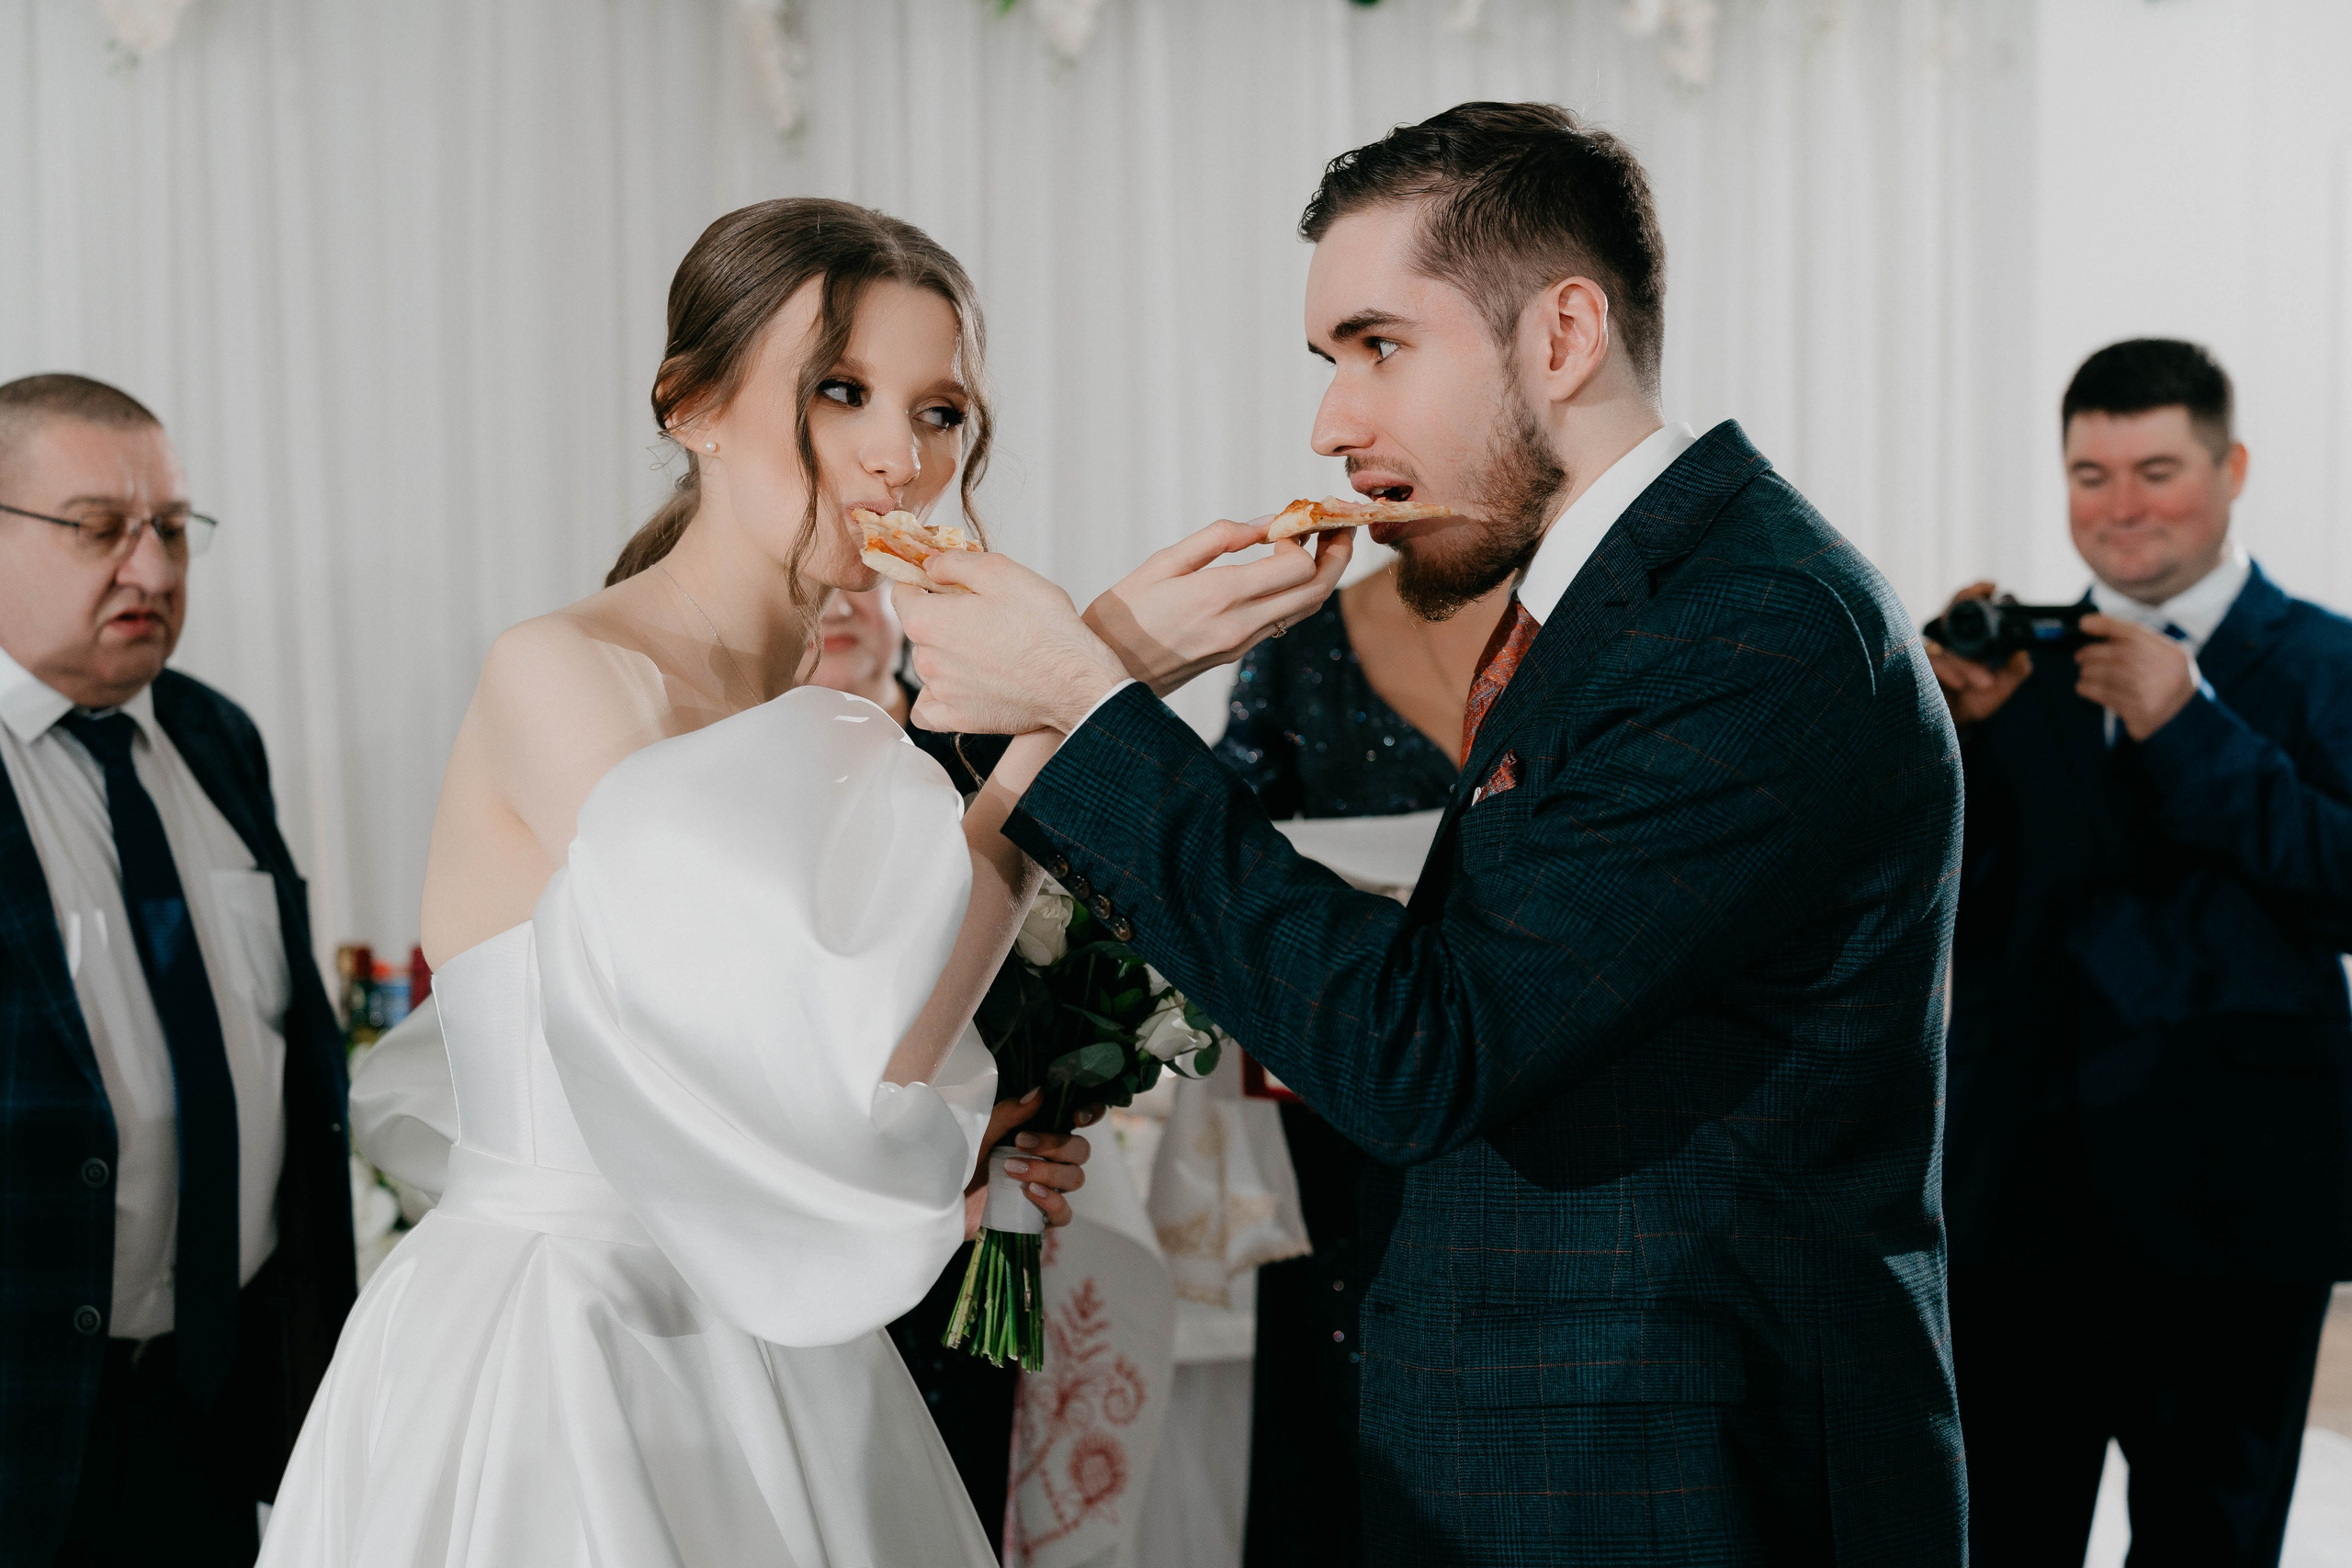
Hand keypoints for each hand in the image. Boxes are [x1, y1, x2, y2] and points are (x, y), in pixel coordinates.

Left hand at [896, 552, 1132, 734]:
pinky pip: (929, 707)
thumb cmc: (1045, 626)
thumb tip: (929, 565)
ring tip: (989, 649)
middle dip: (941, 617)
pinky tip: (962, 684)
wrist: (1076, 681)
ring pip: (929, 665)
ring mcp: (941, 693)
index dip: (922, 582)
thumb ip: (955, 563)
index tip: (945, 582)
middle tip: (983, 614)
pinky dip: (939, 695)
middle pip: (918, 629)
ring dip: (947, 653)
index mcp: (928, 620)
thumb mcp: (1002, 572)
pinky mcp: (958, 719)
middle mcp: (926, 659)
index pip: (901, 593)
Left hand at [962, 1090, 1099, 1236]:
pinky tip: (1030, 1194)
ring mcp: (1047, 1188)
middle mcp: (1048, 1159)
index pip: (1080, 1119)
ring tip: (1013, 1170)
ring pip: (1075, 1178)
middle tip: (1020, 1144)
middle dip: (1056, 1145)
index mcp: (1038, 1132)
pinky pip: (1064, 1213)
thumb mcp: (979, 1133)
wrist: (939, 1200)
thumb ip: (1007, 1115)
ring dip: (1048, 1172)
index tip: (1076, 1118)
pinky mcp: (1038, 1217)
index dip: (1090, 1114)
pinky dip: (1053, 1202)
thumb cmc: (957, 1160)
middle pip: (1081, 1150)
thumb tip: (1039, 1093)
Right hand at [1083, 519, 1355, 696]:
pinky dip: (1297, 591)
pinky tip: (1284, 569)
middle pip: (1316, 590)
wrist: (1106, 679)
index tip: (1288, 521)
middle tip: (1340, 525)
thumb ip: (1217, 539)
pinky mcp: (1237, 652)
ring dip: (1323, 574)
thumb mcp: (1162, 563)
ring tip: (1321, 542)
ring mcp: (1243, 642)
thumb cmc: (1124, 615)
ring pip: (1306, 609)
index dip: (1305, 538)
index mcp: (1221, 595)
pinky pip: (1283, 620)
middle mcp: (1241, 623)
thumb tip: (1264, 523)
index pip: (1298, 567)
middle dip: (1338, 555)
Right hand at [1925, 581, 2031, 725]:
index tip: (1991, 587)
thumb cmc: (1974, 700)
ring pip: (1945, 643)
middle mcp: (1947, 640)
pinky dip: (1948, 672)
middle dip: (1964, 604)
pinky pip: (1931, 663)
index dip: (1977, 592)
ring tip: (1985, 682)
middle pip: (1950, 611)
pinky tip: (1959, 683)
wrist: (1954, 726)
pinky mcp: (1917, 668)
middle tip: (1981, 605)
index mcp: (1968, 638)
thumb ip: (2017, 666)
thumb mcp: (2003, 684)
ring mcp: (1931, 653)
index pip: (1968, 607)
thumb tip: (2022, 649)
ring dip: (1966, 662)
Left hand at [2075, 613, 2197, 740]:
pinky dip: (2090, 689)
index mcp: (2172, 653)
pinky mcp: (2142, 713)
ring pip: (2111, 675)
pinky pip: (2108, 696)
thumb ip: (2136, 644)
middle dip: (2093, 652)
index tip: (2083, 623)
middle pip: (2120, 653)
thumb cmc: (2163, 682)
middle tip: (2079, 656)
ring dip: (2089, 672)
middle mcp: (2167, 671)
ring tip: (2083, 672)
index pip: (2135, 632)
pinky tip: (2083, 687)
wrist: (2184, 720)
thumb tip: (2092, 626)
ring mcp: (2156, 693)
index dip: (2107, 625)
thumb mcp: (2162, 659)